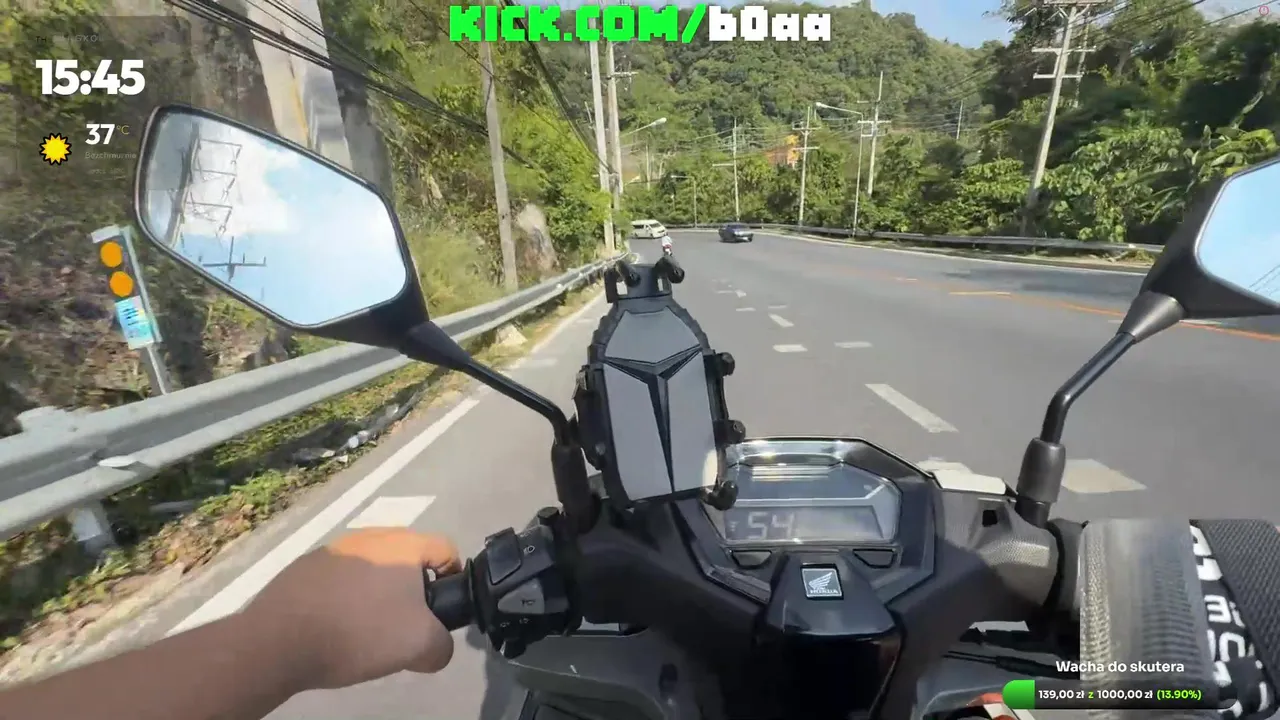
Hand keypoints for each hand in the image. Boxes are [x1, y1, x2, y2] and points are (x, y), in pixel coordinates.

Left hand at [243, 528, 462, 690]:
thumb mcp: (419, 646)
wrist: (279, 640)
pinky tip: (335, 628)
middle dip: (412, 592)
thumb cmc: (359, 632)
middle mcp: (369, 537)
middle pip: (407, 561)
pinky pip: (338, 581)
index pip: (446, 549)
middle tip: (405, 628)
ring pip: (371, 570)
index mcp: (403, 544)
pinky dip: (344, 601)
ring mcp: (332, 550)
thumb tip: (434, 647)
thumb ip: (442, 645)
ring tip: (366, 632)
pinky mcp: (304, 568)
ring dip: (376, 595)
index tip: (442, 612)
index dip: (454, 580)